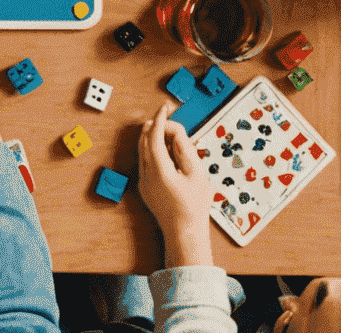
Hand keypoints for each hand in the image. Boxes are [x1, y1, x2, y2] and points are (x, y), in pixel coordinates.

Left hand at [136, 103, 216, 265]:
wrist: (184, 233)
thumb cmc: (194, 207)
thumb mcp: (197, 176)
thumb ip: (186, 151)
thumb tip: (176, 134)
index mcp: (160, 170)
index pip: (154, 136)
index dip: (160, 119)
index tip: (165, 108)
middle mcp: (147, 174)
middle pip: (145, 140)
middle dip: (155, 125)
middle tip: (169, 117)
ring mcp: (143, 181)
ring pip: (142, 150)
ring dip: (152, 137)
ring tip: (169, 133)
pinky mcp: (144, 187)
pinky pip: (144, 161)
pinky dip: (152, 150)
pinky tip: (166, 152)